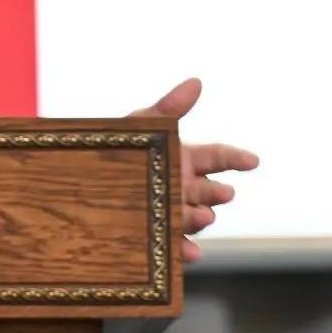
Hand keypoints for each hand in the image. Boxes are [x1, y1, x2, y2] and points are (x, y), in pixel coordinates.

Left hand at [129, 77, 258, 262]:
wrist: (78, 181)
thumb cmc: (115, 148)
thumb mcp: (142, 126)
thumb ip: (170, 107)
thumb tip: (196, 81)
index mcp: (184, 159)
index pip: (218, 157)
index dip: (236, 158)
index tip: (253, 160)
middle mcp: (182, 186)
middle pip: (208, 191)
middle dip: (217, 193)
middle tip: (223, 193)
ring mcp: (172, 212)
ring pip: (195, 217)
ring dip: (201, 217)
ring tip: (202, 215)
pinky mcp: (157, 235)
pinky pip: (175, 246)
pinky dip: (185, 249)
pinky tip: (190, 251)